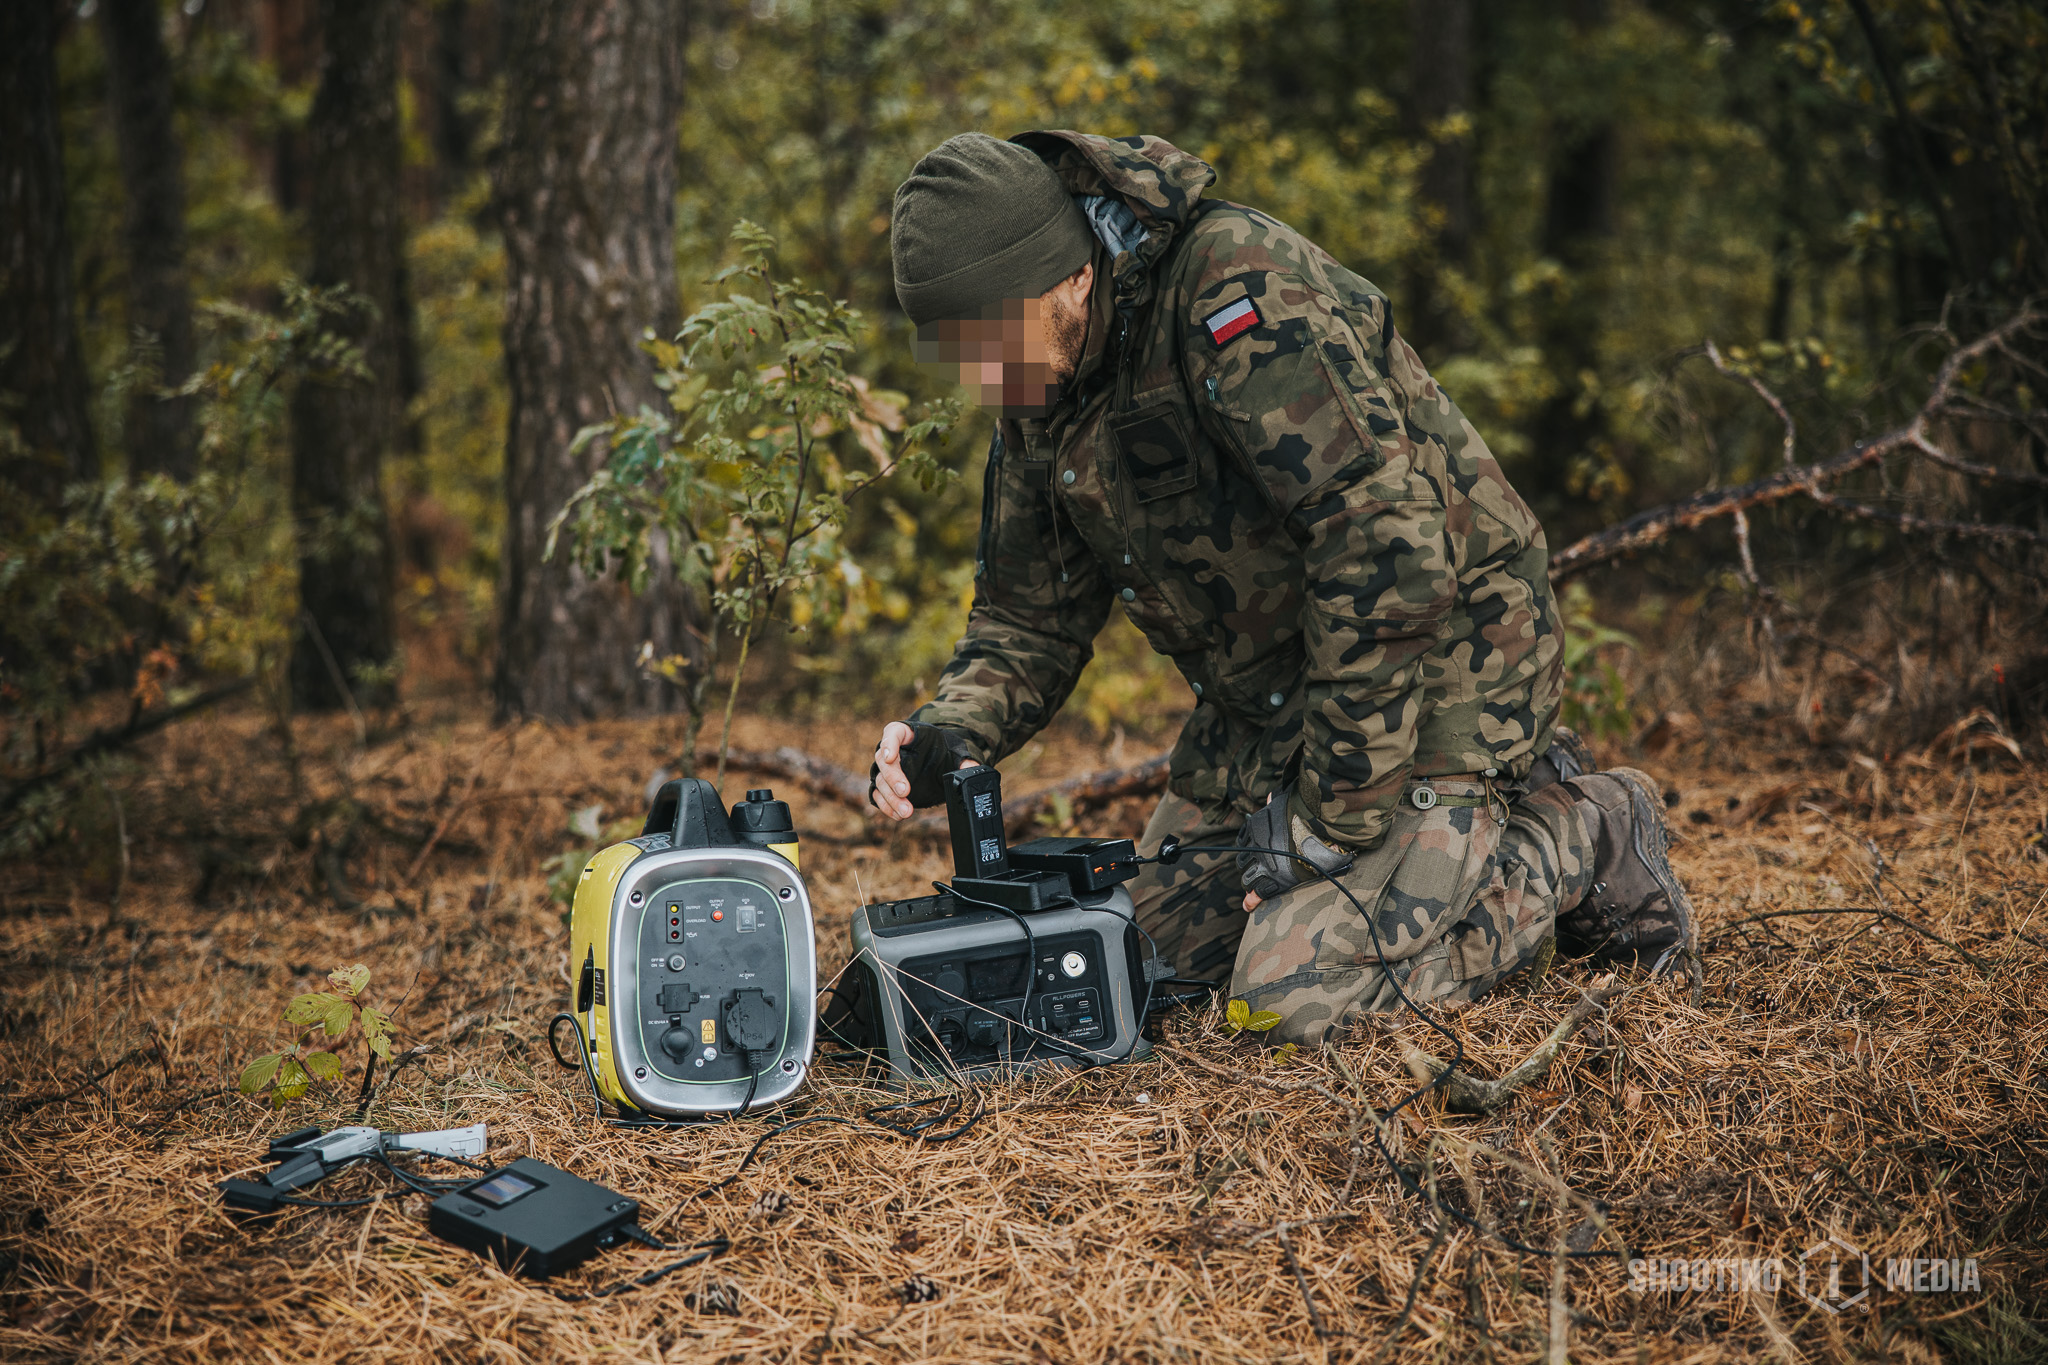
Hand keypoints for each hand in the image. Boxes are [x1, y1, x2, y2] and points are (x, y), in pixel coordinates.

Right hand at [869, 721, 979, 819]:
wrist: (938, 764)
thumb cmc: (943, 752)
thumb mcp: (957, 754)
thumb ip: (965, 762)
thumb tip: (974, 771)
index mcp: (907, 734)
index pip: (893, 733)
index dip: (889, 744)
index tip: (890, 757)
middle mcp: (891, 750)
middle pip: (883, 761)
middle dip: (893, 777)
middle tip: (905, 792)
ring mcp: (886, 770)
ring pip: (879, 782)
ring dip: (891, 798)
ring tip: (906, 812)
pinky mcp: (886, 787)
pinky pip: (878, 796)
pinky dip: (887, 807)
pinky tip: (898, 815)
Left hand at [1234, 786, 1351, 905]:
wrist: (1319, 827)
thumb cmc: (1306, 813)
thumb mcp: (1286, 802)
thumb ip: (1276, 802)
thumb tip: (1271, 796)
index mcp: (1255, 827)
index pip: (1243, 843)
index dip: (1248, 852)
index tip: (1251, 857)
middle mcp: (1255, 846)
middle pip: (1242, 862)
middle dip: (1248, 868)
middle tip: (1257, 872)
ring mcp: (1263, 863)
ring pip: (1247, 878)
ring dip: (1251, 882)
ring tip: (1257, 887)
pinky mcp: (1275, 878)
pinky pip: (1258, 892)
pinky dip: (1252, 901)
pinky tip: (1249, 906)